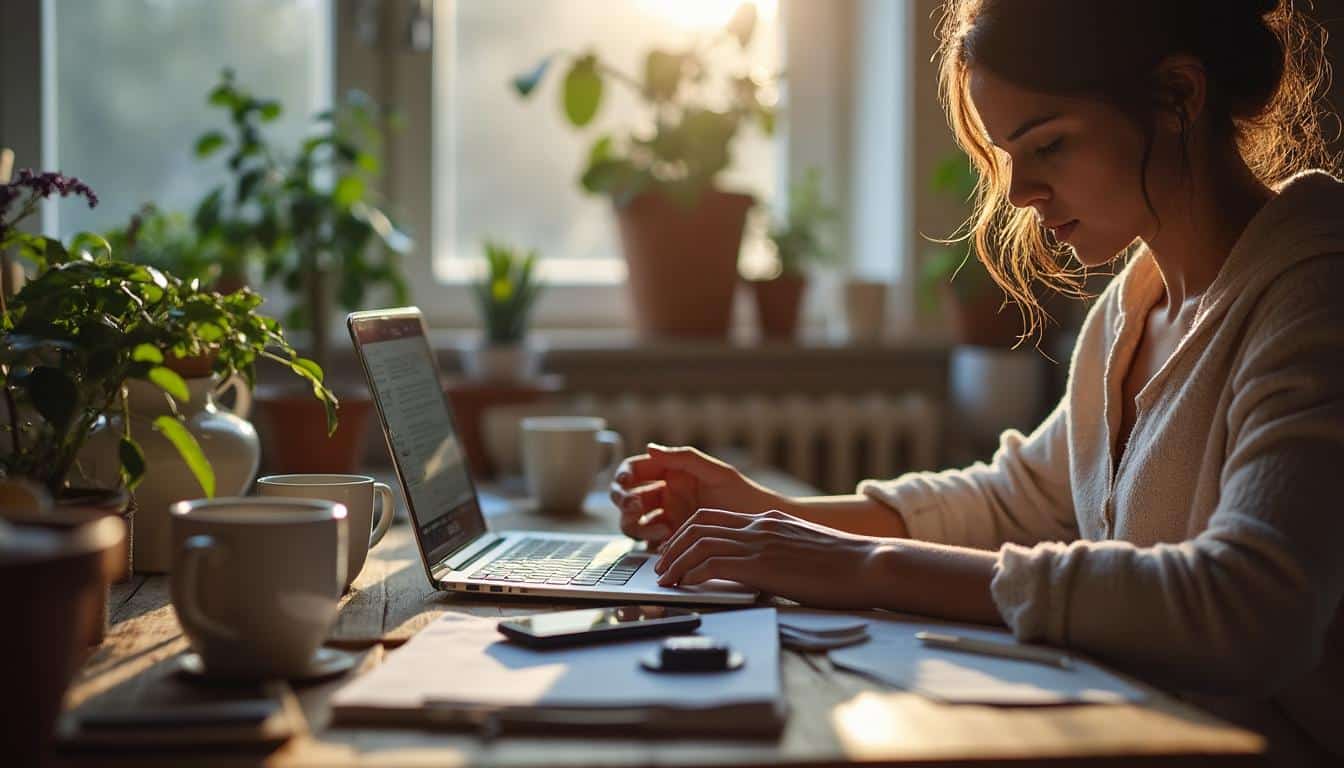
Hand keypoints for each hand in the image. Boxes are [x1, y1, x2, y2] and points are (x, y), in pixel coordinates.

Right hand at [609, 445, 780, 545]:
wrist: (759, 527)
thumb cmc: (743, 495)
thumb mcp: (715, 472)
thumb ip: (683, 458)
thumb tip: (649, 448)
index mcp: (671, 474)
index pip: (636, 470)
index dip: (624, 476)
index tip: (625, 482)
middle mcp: (665, 496)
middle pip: (627, 498)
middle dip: (625, 502)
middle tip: (636, 507)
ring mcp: (667, 519)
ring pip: (633, 522)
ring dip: (637, 525)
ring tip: (662, 529)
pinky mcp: (672, 541)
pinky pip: (648, 544)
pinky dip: (651, 543)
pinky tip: (667, 542)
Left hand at [652, 507, 884, 608]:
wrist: (869, 563)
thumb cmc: (845, 565)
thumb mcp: (804, 549)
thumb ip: (778, 552)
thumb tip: (760, 570)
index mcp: (768, 520)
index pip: (714, 518)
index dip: (687, 533)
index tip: (675, 550)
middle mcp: (759, 525)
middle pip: (698, 526)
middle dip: (673, 545)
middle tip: (660, 565)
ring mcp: (759, 543)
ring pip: (699, 543)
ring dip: (675, 561)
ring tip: (664, 579)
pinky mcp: (762, 564)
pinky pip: (712, 563)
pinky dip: (691, 573)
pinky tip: (684, 586)